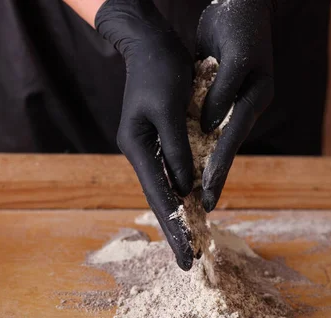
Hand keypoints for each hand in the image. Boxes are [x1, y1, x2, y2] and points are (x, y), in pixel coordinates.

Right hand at [96, 0, 194, 269]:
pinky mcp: (160, 137)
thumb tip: (185, 188)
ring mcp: (148, 146)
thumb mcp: (170, 110)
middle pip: (160, 198)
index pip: (159, 197)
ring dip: (180, 214)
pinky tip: (192, 205)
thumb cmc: (160, 71)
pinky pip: (173, 171)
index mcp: (138, 148)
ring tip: (191, 241)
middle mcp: (140, 152)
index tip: (185, 256)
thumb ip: (177, 150)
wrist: (150, 43)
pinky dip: (184, 190)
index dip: (174, 228)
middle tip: (188, 261)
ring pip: (166, 187)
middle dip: (175, 230)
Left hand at [197, 0, 274, 211]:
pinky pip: (212, 125)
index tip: (206, 192)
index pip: (233, 138)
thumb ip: (222, 93)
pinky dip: (202, 143)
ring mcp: (237, 101)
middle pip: (227, 147)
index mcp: (256, 97)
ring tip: (196, 193)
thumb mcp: (234, 56)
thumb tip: (209, 126)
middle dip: (215, 176)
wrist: (241, 3)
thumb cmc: (239, 24)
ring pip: (219, 140)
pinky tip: (192, 158)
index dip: (219, 166)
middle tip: (205, 206)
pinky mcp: (225, 95)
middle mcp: (248, 104)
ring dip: (207, 164)